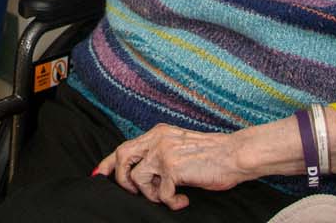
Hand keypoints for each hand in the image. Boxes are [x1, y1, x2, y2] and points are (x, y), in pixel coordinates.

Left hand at [93, 124, 246, 208]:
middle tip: (135, 192)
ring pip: (137, 178)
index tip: (99, 174)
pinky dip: (170, 202)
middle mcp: (157, 139)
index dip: (109, 162)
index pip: (124, 145)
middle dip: (122, 179)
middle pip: (122, 157)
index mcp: (158, 133)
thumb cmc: (213, 155)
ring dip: (150, 194)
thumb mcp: (180, 147)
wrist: (235, 154)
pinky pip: (160, 194)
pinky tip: (183, 201)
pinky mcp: (173, 168)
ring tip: (168, 196)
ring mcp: (163, 153)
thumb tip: (142, 174)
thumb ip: (160, 154)